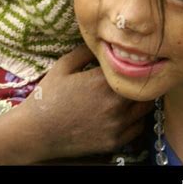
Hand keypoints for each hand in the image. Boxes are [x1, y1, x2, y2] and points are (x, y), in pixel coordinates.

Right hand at [0, 44, 151, 163]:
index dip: (134, 62)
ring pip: (145, 108)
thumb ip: (85, 51)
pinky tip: (126, 111)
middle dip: (140, 79)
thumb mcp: (63, 65)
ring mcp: (116, 125)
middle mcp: (114, 104)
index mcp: (102, 82)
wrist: (37, 131)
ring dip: (141, 98)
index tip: (131, 59)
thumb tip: (103, 41)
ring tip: (131, 92)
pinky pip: (138, 128)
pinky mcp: (115, 142)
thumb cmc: (48, 95)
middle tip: (135, 74)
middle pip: (143, 88)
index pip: (133, 67)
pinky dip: (137, 118)